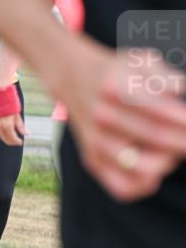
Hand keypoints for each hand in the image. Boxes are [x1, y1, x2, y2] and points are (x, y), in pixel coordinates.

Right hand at [0, 112, 27, 146]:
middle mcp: (0, 126)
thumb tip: (27, 133)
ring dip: (6, 138)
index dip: (17, 142)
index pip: (12, 138)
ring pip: (0, 135)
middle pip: (5, 139)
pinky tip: (6, 131)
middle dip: (12, 142)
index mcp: (8, 125)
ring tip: (12, 137)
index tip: (21, 142)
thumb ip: (21, 126)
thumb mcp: (17, 114)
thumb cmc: (9, 103)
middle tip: (17, 141)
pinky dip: (2, 133)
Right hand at [58, 40, 185, 202]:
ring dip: (167, 160)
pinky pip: (122, 186)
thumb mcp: (139, 61)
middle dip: (183, 140)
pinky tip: (155, 172)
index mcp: (114, 88)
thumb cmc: (114, 73)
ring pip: (141, 167)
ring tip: (171, 151)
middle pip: (155, 136)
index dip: (183, 120)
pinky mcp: (92, 159)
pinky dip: (143, 186)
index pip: (158, 110)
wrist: (72, 79)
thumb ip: (164, 76)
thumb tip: (179, 90)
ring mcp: (95, 140)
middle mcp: (101, 116)